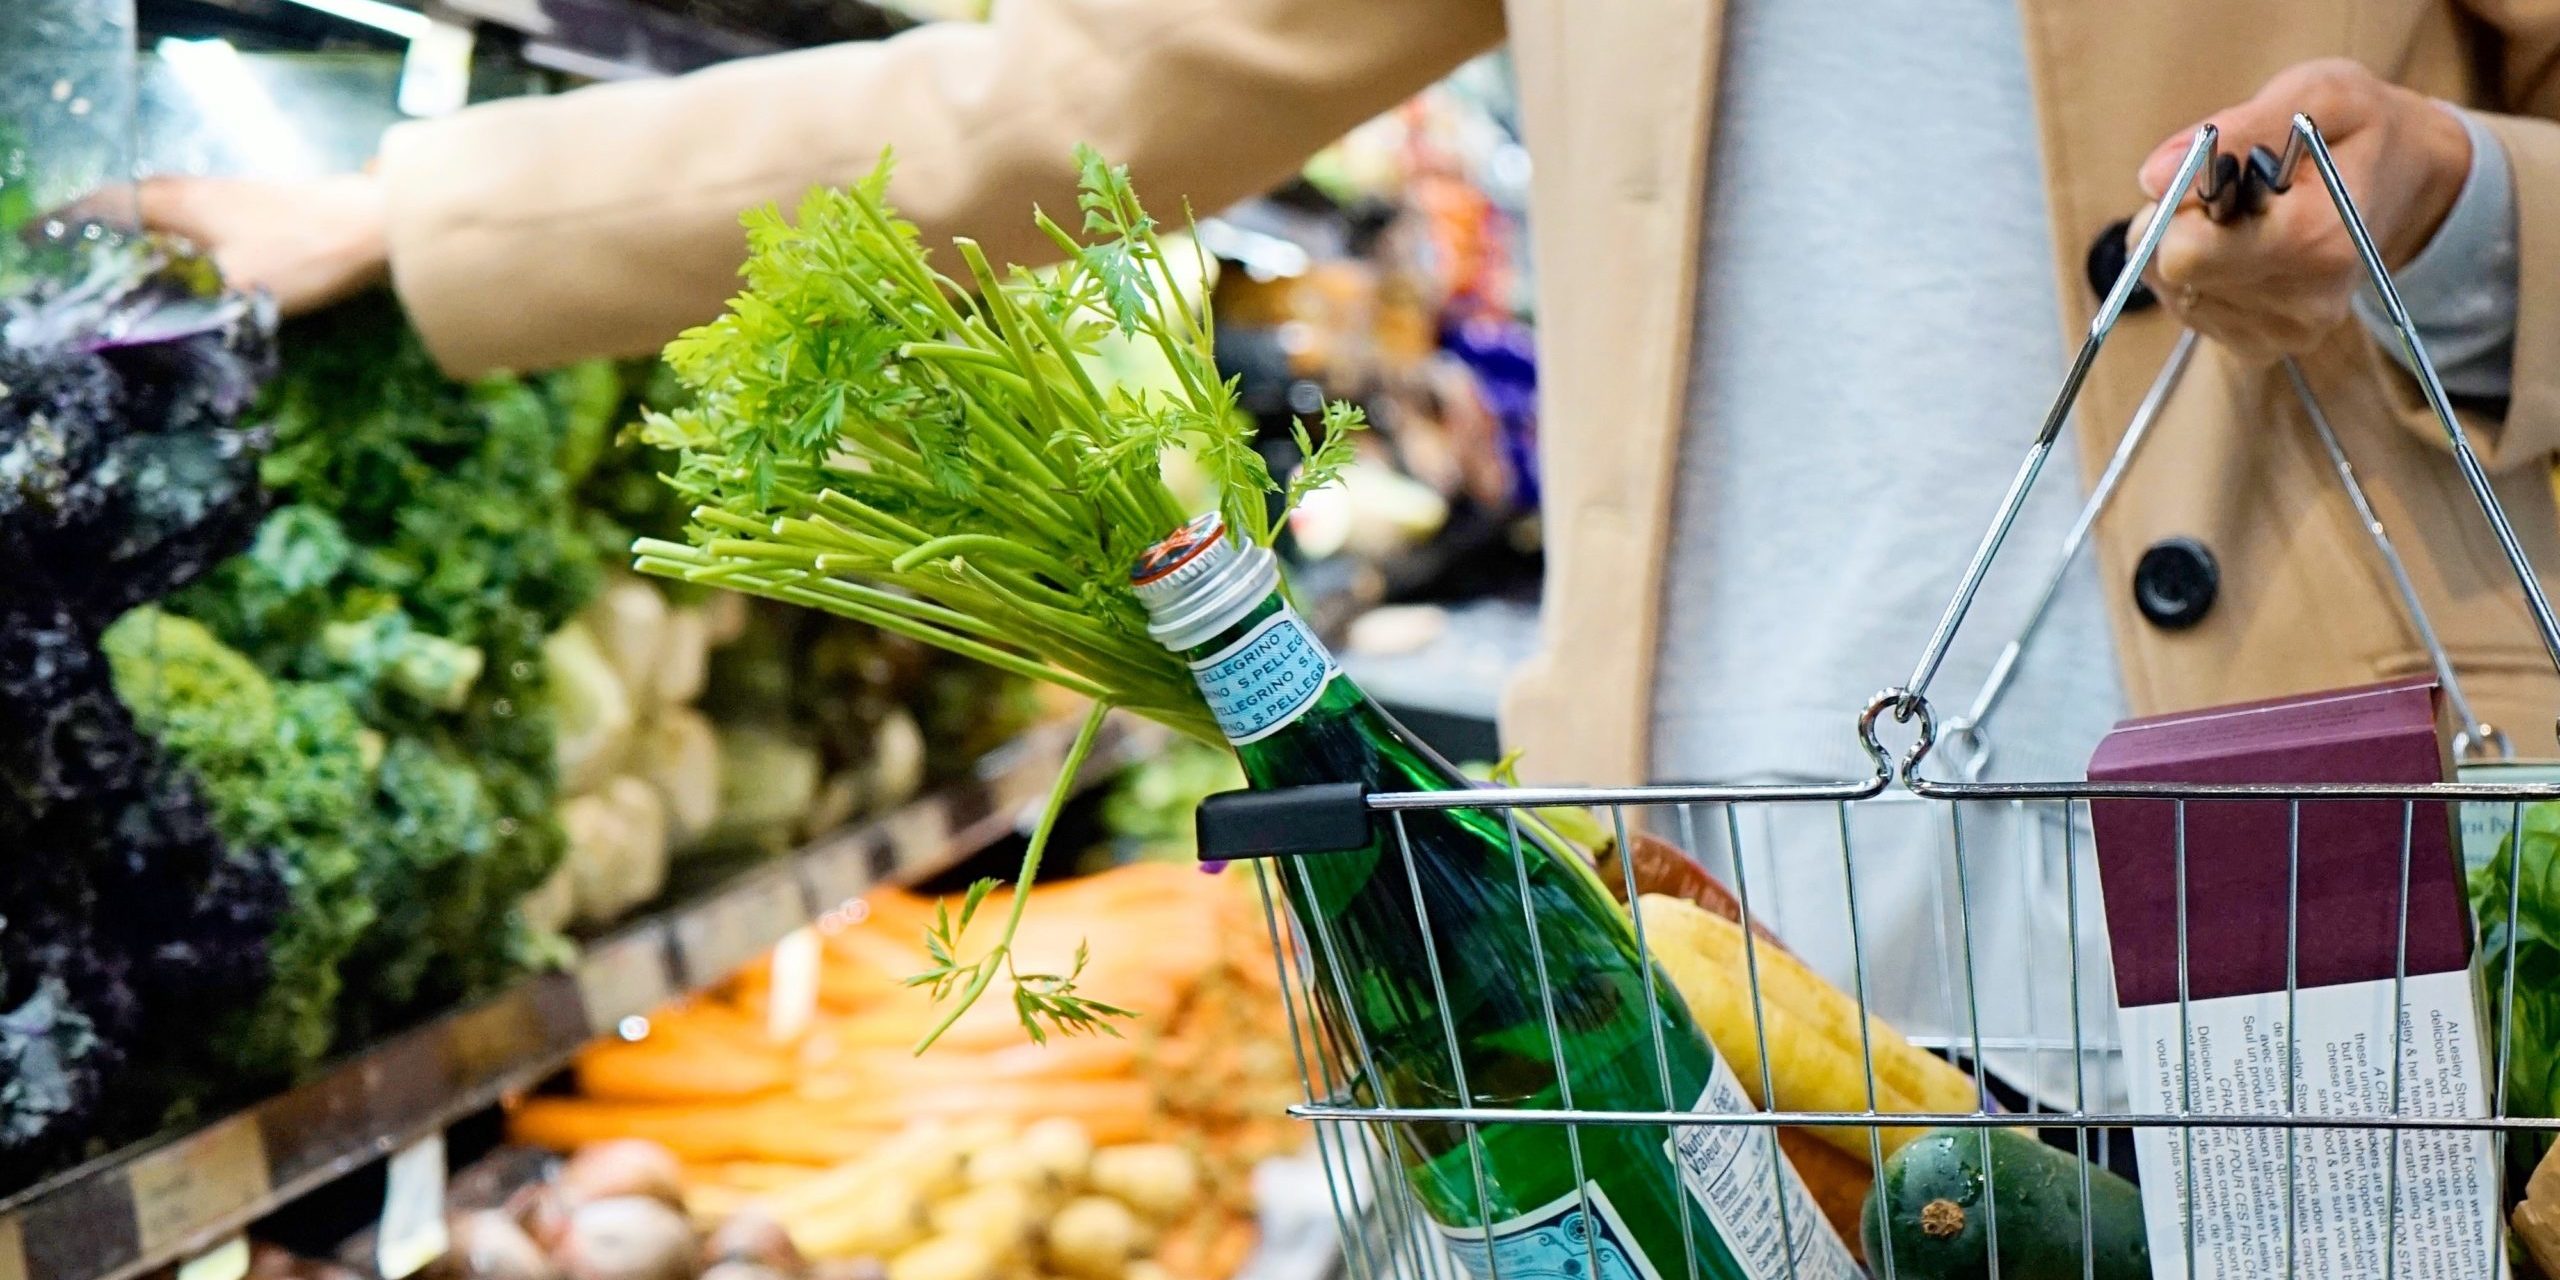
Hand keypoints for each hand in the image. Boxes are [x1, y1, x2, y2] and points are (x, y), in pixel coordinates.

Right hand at [54, 172, 389, 315]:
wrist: (378, 224)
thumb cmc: (306, 252)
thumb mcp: (236, 290)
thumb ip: (186, 309)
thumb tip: (142, 330)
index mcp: (181, 202)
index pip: (107, 205)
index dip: (70, 222)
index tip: (40, 237)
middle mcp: (200, 190)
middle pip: (134, 203)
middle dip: (101, 227)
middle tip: (76, 252)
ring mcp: (233, 196)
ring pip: (170, 211)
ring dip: (142, 232)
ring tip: (122, 262)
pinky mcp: (262, 209)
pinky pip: (200, 220)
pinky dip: (179, 238)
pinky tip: (188, 263)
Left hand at [2131, 58, 2471, 364]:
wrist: (2408, 180)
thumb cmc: (2358, 128)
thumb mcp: (2315, 95)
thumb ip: (2237, 129)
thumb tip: (2152, 176)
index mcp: (2316, 240)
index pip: (2186, 251)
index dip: (2181, 205)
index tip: (2220, 174)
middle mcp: (2303, 302)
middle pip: (2170, 272)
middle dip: (2179, 223)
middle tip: (2232, 191)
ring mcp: (2284, 333)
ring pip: (2172, 290)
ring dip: (2190, 245)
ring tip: (2246, 216)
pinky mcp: (2264, 347)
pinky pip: (2188, 309)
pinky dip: (2200, 273)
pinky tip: (2243, 247)